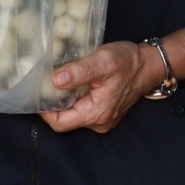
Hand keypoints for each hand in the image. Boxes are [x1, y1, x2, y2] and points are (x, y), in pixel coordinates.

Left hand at [42, 40, 156, 134]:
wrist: (149, 65)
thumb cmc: (129, 62)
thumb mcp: (104, 61)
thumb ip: (80, 71)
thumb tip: (55, 80)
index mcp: (97, 113)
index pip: (61, 123)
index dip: (44, 111)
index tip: (35, 93)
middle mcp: (99, 121)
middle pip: (64, 120)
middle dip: (51, 103)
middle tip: (41, 83)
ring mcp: (102, 118)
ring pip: (72, 114)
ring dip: (62, 100)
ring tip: (53, 80)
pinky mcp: (103, 111)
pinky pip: (81, 109)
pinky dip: (72, 98)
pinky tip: (68, 82)